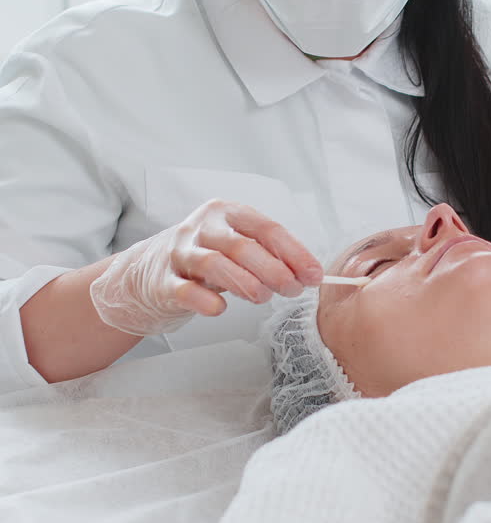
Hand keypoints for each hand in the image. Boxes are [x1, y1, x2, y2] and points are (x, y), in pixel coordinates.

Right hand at [89, 199, 323, 335]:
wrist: (143, 274)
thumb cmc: (202, 260)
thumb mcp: (234, 248)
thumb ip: (267, 257)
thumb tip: (308, 275)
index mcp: (226, 213)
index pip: (266, 228)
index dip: (294, 253)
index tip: (314, 275)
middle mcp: (202, 227)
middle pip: (242, 245)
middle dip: (273, 269)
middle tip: (292, 289)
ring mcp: (179, 252)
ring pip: (214, 263)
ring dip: (245, 283)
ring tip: (262, 298)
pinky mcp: (161, 281)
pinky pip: (184, 289)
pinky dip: (205, 300)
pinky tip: (219, 308)